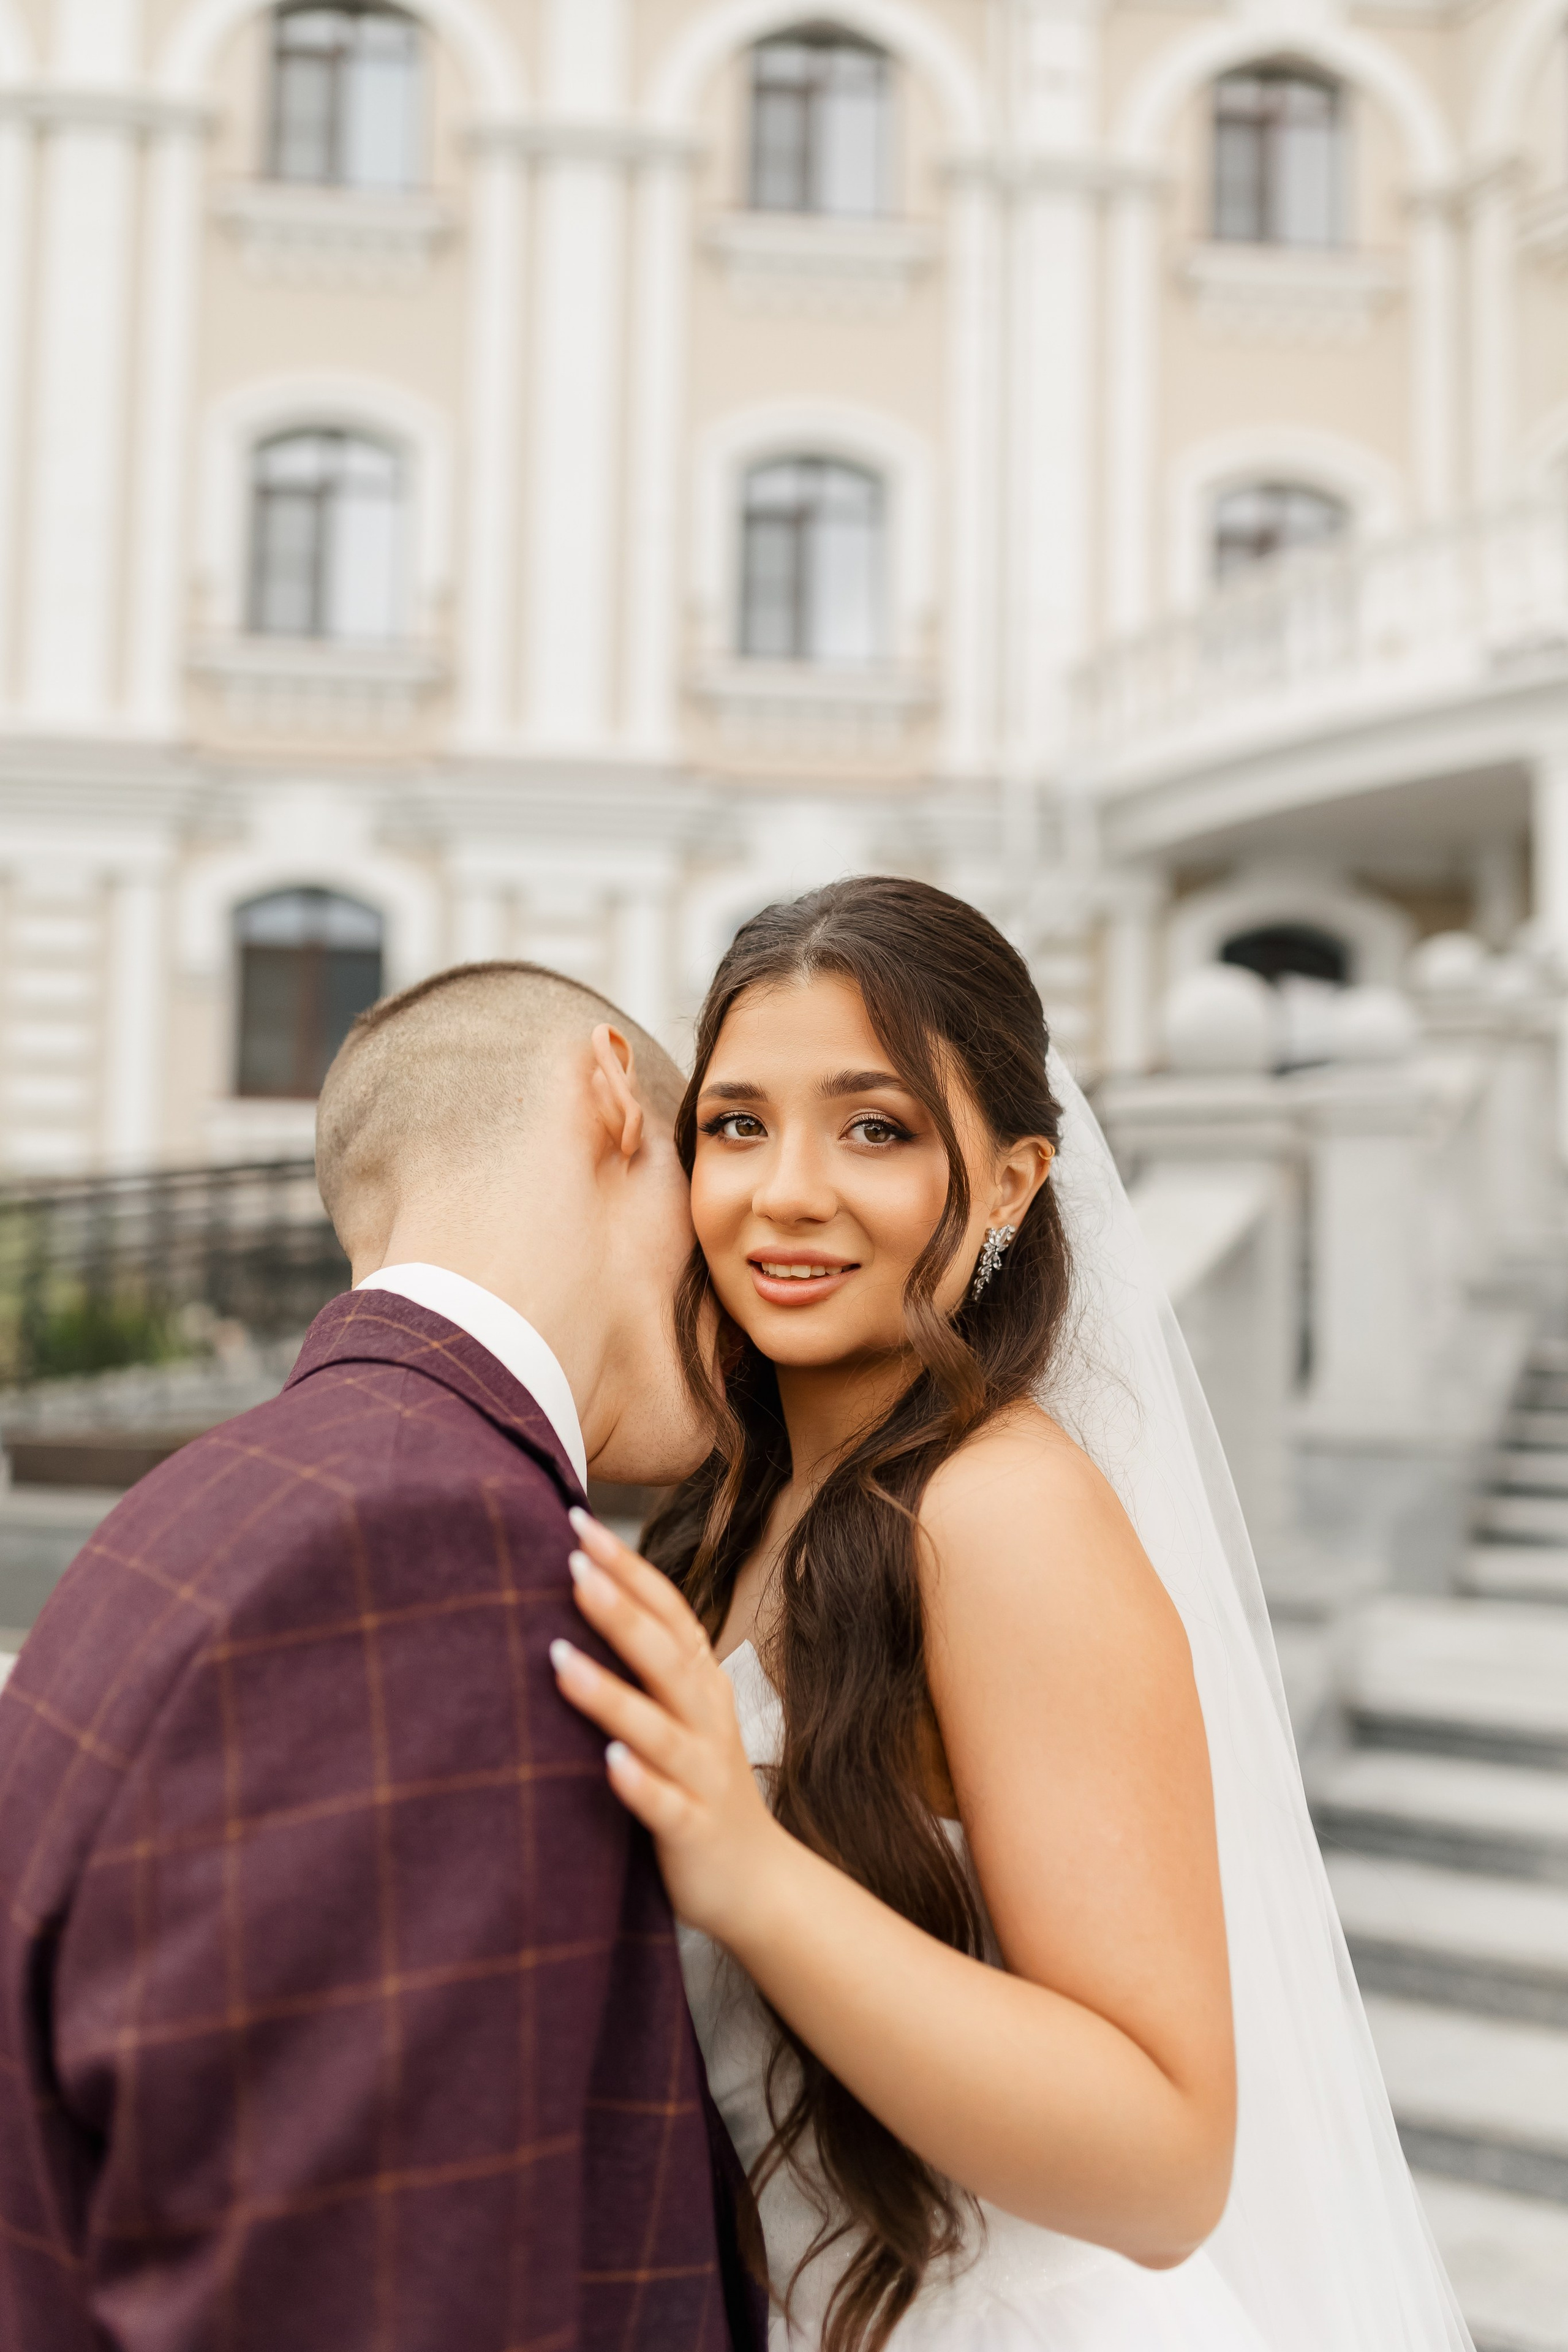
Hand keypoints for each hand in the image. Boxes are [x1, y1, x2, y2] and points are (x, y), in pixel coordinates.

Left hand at [550, 1508, 785, 1944]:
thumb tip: (577, 1599)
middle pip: (665, 1656)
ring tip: (559, 1658)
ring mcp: (703, 1777)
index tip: (577, 1522)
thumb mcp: (680, 1716)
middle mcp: (707, 1721)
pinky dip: (639, 1783)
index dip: (629, 1568)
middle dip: (619, 1609)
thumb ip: (644, 1666)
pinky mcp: (694, 1831)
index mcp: (701, 1686)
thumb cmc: (698, 1786)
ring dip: (610, 1693)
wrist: (758, 1884)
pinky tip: (608, 1763)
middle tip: (572, 1564)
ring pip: (658, 1728)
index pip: (670, 1612)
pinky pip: (666, 1806)